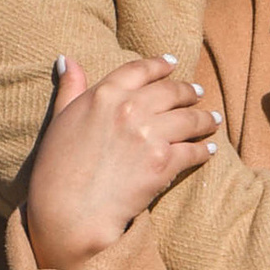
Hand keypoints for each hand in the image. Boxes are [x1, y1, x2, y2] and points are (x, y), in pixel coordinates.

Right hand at [23, 53, 215, 269]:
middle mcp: (129, 108)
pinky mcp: (164, 162)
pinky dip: (205, 151)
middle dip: (188, 91)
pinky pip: (193, 151)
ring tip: (212, 119)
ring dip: (204, 118)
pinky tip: (211, 150)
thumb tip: (67, 59)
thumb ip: (70, 88)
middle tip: (198, 93)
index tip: (172, 64)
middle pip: (171, 92)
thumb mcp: (59, 120)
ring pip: (189, 119)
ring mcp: (149, 134)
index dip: (159, 65)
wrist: (69, 211)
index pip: (139, 70)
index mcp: (104, 94)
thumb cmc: (57, 168)